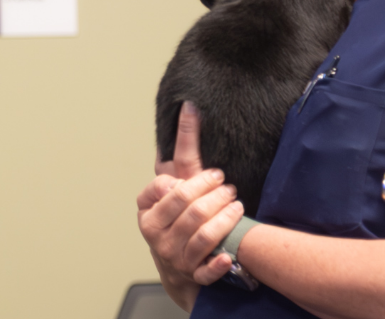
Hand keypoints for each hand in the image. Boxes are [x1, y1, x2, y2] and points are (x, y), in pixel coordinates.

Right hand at [137, 102, 241, 310]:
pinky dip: (217, 263)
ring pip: (202, 234)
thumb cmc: (173, 221)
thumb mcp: (168, 190)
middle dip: (214, 195)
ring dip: (224, 219)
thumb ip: (177, 156)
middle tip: (229, 187)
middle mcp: (157, 233)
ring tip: (237, 206)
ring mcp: (174, 256)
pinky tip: (228, 254)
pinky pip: (205, 270)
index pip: (169, 189)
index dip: (196, 181)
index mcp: (147, 211)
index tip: (215, 173)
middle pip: (189, 209)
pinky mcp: (191, 274)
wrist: (176, 268)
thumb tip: (189, 110)